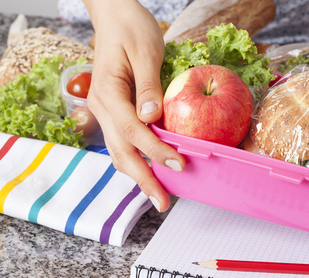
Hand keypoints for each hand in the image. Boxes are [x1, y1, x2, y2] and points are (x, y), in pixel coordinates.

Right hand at [83, 0, 184, 211]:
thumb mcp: (145, 51)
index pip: (133, 130)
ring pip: (119, 152)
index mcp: (108, 92)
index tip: (179, 164)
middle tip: (163, 202)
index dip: (156, 150)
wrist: (115, 18)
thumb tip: (151, 119)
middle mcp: (102, 107)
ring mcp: (106, 112)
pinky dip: (137, 160)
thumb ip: (148, 86)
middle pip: (121, 151)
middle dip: (143, 179)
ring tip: (158, 196)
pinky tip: (152, 171)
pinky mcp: (115, 113)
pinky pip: (123, 142)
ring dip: (138, 175)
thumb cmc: (131, 29)